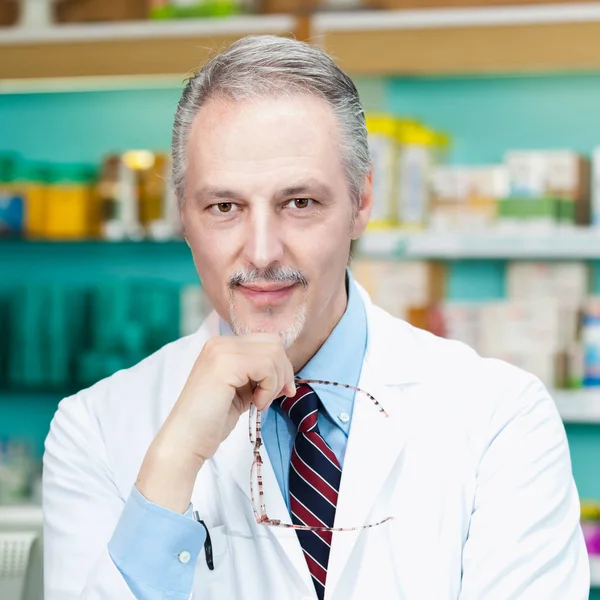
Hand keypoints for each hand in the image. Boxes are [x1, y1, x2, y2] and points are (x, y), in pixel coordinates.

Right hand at [137, 333, 295, 511]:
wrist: (185, 441)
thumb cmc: (211, 421)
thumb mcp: (240, 390)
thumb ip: (257, 374)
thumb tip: (285, 369)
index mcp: (222, 346)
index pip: (267, 341)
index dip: (281, 365)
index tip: (282, 390)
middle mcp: (220, 343)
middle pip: (273, 343)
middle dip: (283, 372)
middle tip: (276, 397)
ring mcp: (221, 351)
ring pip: (273, 354)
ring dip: (275, 383)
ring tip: (260, 403)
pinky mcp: (225, 364)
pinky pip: (266, 367)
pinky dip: (269, 388)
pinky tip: (256, 404)